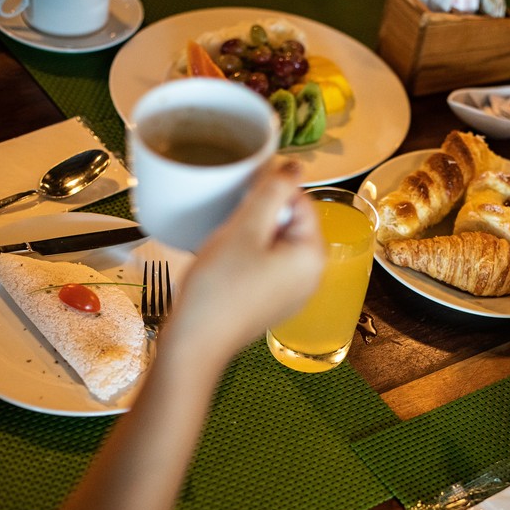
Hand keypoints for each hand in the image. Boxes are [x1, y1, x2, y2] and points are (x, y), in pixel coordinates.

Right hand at [166, 160, 325, 358]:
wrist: (196, 343)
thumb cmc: (219, 287)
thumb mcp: (245, 228)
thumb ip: (273, 192)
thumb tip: (295, 166)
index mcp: (313, 256)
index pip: (302, 201)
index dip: (271, 190)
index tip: (241, 193)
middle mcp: (312, 276)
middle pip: (291, 222)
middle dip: (261, 214)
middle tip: (231, 222)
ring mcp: (293, 293)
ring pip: (276, 243)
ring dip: (252, 233)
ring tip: (226, 244)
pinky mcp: (273, 302)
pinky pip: (267, 265)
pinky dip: (248, 255)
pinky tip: (226, 263)